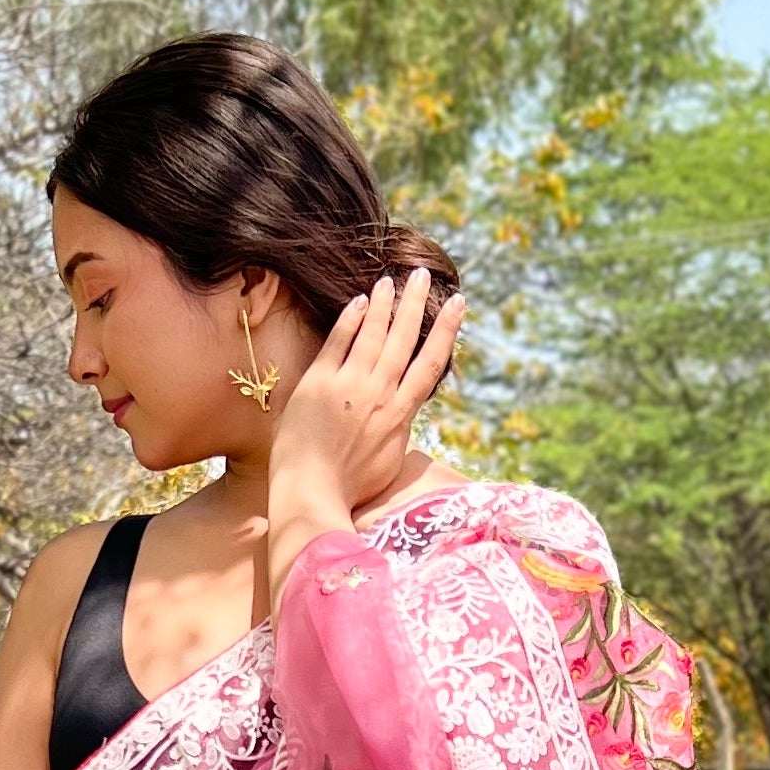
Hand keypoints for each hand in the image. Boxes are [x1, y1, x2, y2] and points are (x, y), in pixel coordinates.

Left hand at [268, 266, 464, 531]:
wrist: (313, 494)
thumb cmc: (349, 488)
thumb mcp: (387, 462)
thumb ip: (397, 432)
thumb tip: (403, 419)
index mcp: (399, 415)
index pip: (429, 363)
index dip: (445, 330)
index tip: (456, 303)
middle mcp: (379, 394)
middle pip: (403, 339)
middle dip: (414, 303)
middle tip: (421, 274)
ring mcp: (349, 386)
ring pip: (373, 335)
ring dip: (383, 304)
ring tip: (391, 280)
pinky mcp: (318, 384)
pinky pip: (337, 343)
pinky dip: (350, 321)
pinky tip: (358, 300)